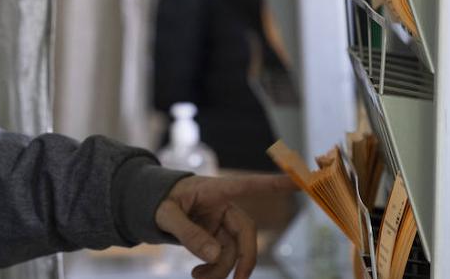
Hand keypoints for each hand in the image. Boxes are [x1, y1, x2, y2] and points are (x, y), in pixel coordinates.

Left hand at [154, 174, 296, 278]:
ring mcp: (221, 223)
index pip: (248, 185)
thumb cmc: (158, 199)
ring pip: (234, 250)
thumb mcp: (166, 214)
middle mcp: (224, 206)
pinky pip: (224, 257)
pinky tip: (199, 275)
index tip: (299, 181)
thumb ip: (188, 233)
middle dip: (245, 258)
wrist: (149, 205)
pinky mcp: (216, 237)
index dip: (274, 184)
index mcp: (215, 189)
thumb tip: (214, 255)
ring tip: (197, 278)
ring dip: (221, 269)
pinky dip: (214, 270)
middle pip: (246, 232)